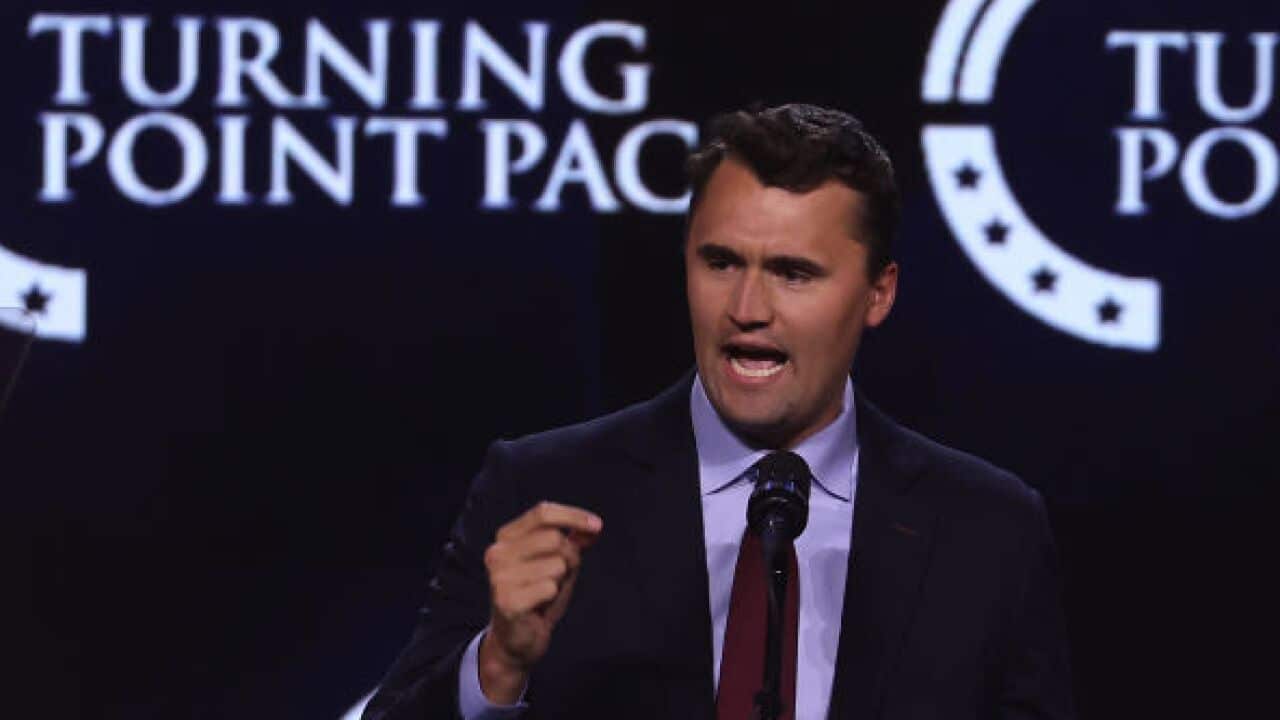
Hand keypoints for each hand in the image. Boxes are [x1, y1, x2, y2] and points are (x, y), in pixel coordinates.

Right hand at [478, 501, 602, 702]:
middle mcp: (497, 553)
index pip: (543, 512)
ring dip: (561, 581)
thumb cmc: (537, 597)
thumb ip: (574, 542)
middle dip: (569, 558)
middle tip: (559, 578)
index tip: (597, 526)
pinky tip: (539, 607)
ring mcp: (499, 577)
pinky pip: (550, 588)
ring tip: (545, 594)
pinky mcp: (506, 600)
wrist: (517, 640)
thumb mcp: (558, 564)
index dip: (573, 515)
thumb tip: (594, 527)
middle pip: (554, 538)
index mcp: (506, 537)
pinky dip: (553, 598)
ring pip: (556, 564)